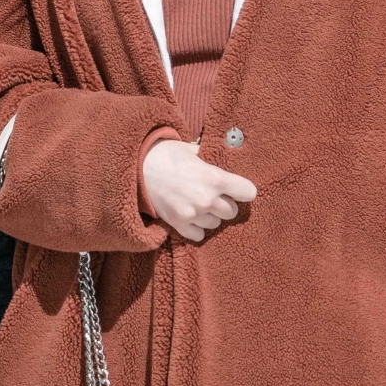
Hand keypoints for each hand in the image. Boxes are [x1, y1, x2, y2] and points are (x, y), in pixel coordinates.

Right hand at [142, 139, 256, 242]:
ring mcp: (193, 214)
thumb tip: (220, 161)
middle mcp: (207, 198)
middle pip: (232, 212)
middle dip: (225, 204)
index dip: (244, 190)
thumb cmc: (166, 154)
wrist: (138, 167)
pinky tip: (189, 216)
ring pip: (215, 223)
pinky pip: (199, 235)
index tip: (238, 189)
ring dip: (210, 216)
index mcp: (215, 178)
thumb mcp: (193, 151)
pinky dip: (195, 228)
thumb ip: (210, 161)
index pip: (248, 192)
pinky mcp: (179, 224)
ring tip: (198, 204)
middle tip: (213, 195)